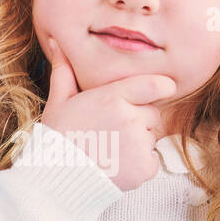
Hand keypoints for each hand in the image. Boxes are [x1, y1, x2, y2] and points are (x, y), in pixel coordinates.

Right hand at [38, 35, 176, 192]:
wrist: (57, 178)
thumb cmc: (58, 138)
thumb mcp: (59, 101)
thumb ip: (64, 71)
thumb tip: (55, 42)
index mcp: (114, 97)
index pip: (155, 85)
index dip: (162, 87)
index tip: (164, 89)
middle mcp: (131, 118)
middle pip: (152, 114)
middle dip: (139, 120)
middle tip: (112, 132)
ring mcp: (140, 144)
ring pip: (151, 138)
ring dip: (138, 144)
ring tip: (110, 150)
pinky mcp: (145, 168)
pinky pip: (153, 161)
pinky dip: (140, 165)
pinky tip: (117, 165)